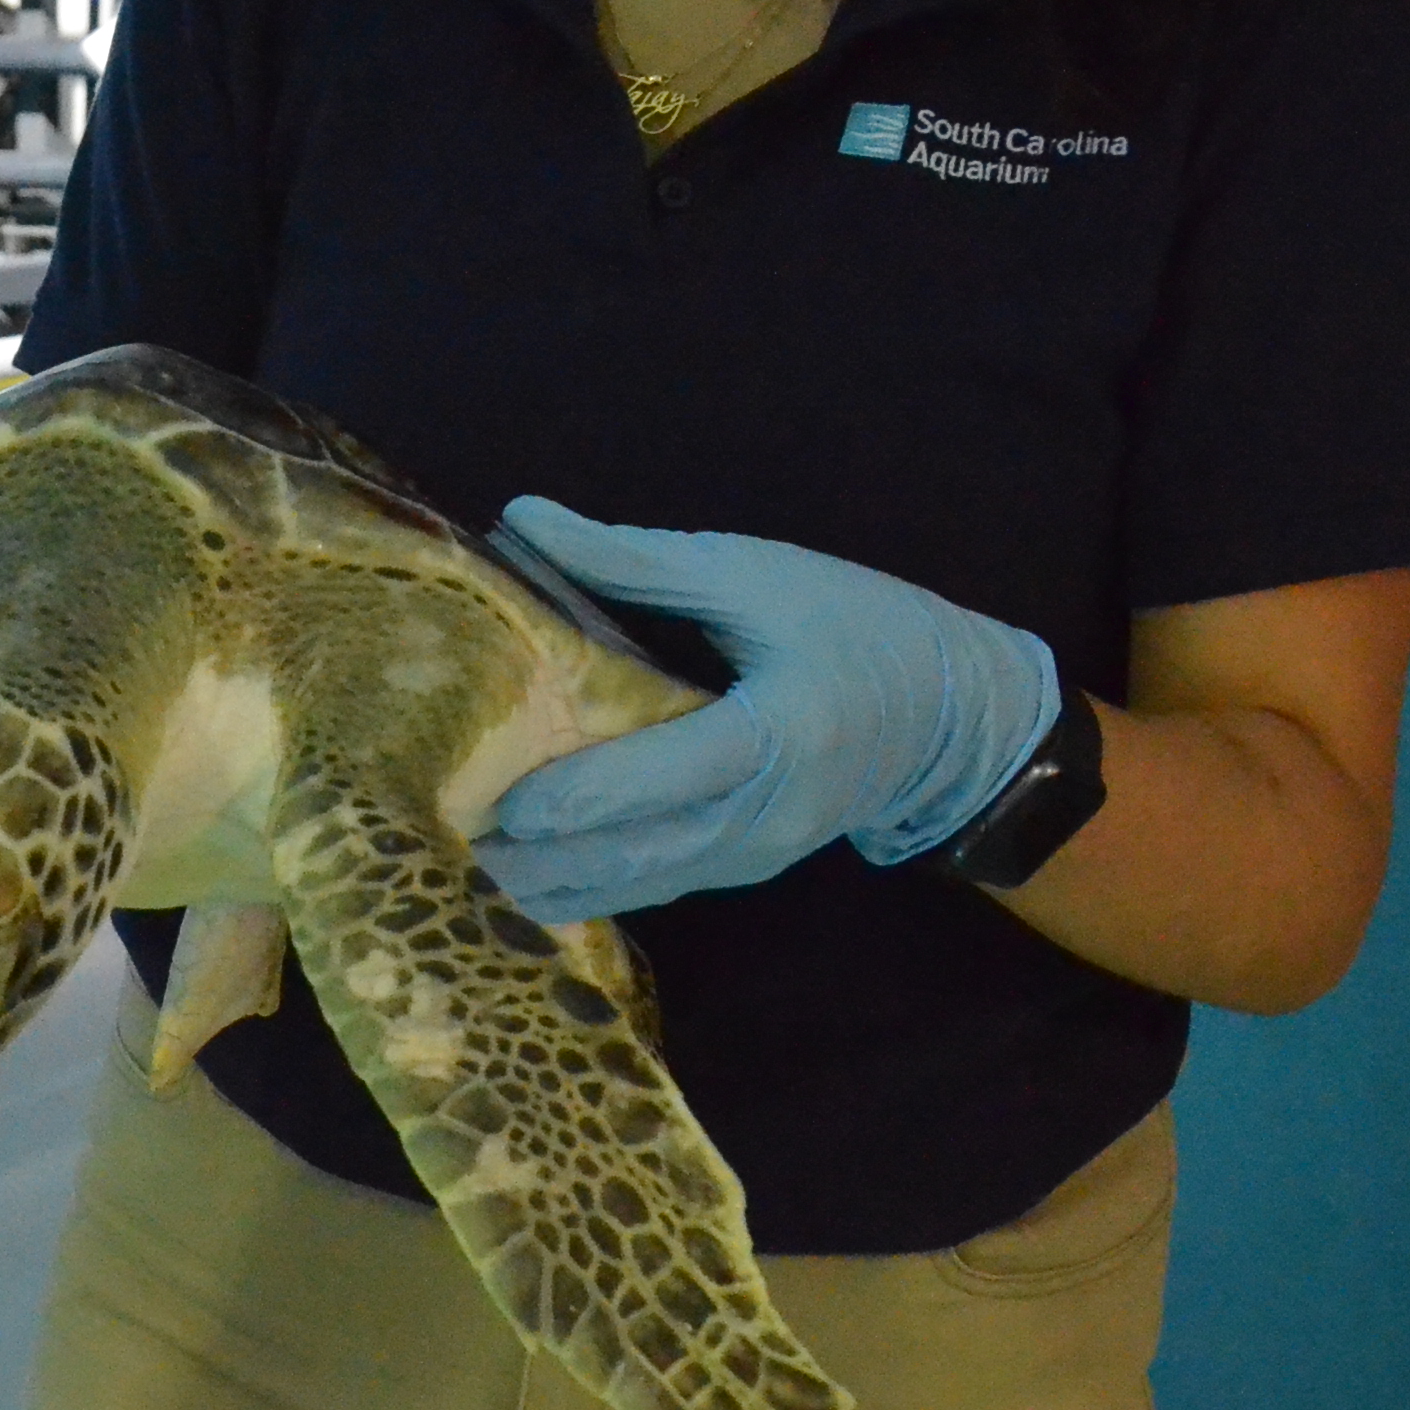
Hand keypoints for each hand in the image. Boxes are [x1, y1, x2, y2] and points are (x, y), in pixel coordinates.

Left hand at [471, 499, 1066, 922]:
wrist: (953, 715)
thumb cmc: (854, 624)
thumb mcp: (755, 573)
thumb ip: (634, 560)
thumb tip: (520, 521)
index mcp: (781, 730)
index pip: (668, 773)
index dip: (585, 795)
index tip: (505, 805)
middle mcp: (770, 811)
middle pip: (645, 853)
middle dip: (547, 863)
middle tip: (457, 851)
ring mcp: (762, 853)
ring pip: (647, 885)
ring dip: (560, 888)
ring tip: (471, 878)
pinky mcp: (751, 867)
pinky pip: (664, 886)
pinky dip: (598, 888)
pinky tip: (531, 886)